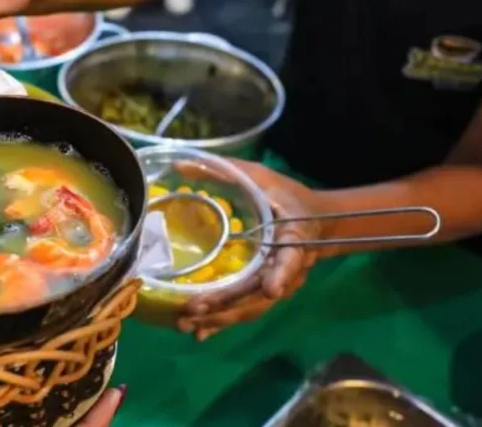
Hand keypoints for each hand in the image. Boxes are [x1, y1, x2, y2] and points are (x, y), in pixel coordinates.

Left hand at [174, 159, 325, 340]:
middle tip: (194, 309)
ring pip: (250, 308)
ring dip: (220, 319)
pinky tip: (200, 332)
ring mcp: (279, 284)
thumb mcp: (260, 176)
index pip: (291, 257)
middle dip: (227, 304)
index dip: (283, 272)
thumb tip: (179, 163)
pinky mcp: (266, 293)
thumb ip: (224, 170)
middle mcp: (288, 267)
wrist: (317, 221)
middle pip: (259, 293)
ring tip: (188, 324)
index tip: (273, 288)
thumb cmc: (287, 195)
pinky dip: (223, 322)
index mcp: (293, 235)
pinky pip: (246, 311)